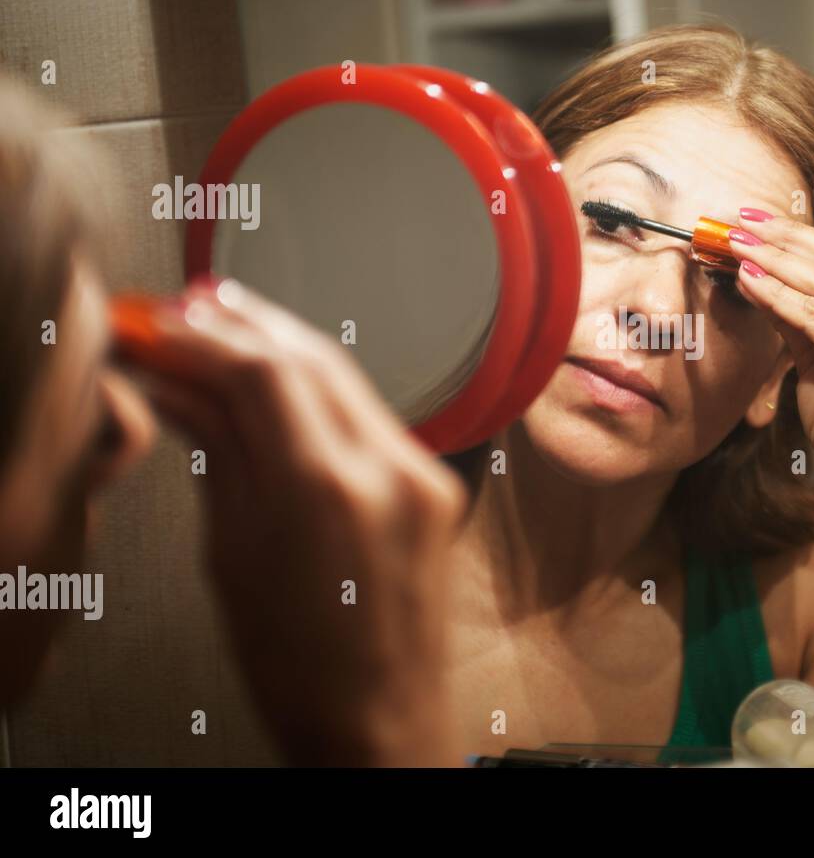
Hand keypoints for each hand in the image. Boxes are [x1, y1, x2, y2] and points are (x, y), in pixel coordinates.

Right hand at [120, 278, 465, 765]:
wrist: (383, 722)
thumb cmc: (302, 668)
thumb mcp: (233, 555)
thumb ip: (219, 457)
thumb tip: (184, 391)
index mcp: (327, 491)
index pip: (264, 373)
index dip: (204, 339)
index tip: (163, 328)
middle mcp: (388, 471)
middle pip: (312, 360)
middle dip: (246, 326)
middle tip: (193, 307)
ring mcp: (422, 476)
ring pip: (348, 378)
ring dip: (286, 345)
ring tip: (231, 321)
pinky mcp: (435, 486)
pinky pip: (372, 413)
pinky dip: (323, 386)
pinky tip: (287, 374)